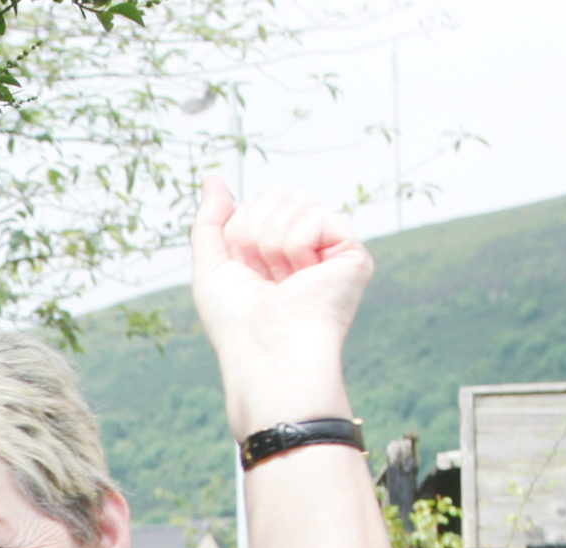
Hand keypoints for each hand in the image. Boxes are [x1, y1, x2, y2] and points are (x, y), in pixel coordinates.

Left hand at [188, 178, 372, 435]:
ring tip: (283, 282)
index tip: (244, 272)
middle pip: (276, 193)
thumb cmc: (236, 323)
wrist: (264, 352)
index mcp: (277, 247)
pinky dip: (295, 248)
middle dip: (253, 232)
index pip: (255, 202)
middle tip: (263, 277)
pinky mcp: (353, 253)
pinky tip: (304, 278)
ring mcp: (332, 247)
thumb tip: (213, 177)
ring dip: (271, 244)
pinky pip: (313, 216)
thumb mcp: (211, 265)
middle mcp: (308, 244)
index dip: (237, 234)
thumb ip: (211, 220)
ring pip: (294, 200)